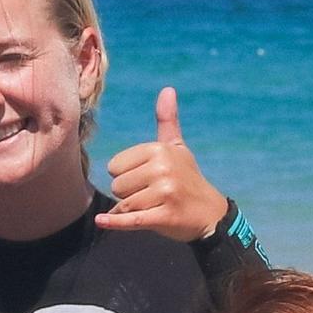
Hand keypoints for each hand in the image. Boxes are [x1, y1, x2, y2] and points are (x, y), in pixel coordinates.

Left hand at [99, 89, 230, 242]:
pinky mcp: (164, 216)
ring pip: (123, 204)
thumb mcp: (177, 148)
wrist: (210, 213)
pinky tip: (102, 221)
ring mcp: (165, 193)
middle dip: (128, 194)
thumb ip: (167, 121)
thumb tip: (167, 89)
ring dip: (131, 211)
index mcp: (160, 150)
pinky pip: (130, 220)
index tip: (148, 178)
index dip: (126, 176)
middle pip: (116, 186)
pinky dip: (115, 223)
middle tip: (153, 195)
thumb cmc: (187, 177)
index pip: (114, 166)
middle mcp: (163, 169)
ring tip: (153, 207)